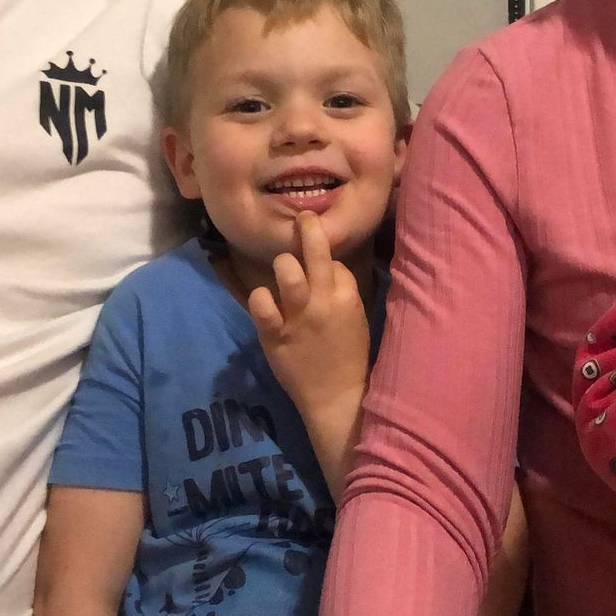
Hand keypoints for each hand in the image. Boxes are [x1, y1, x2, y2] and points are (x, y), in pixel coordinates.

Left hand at [247, 213, 369, 478]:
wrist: (337, 396)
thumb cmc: (348, 356)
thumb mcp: (356, 319)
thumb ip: (342, 292)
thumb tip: (328, 267)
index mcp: (348, 297)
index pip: (334, 262)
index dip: (326, 261)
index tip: (322, 269)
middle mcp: (324, 301)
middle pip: (316, 252)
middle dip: (309, 227)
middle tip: (303, 218)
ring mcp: (299, 317)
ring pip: (287, 271)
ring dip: (282, 264)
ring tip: (282, 269)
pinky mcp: (275, 335)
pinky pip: (261, 305)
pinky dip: (260, 299)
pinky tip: (262, 301)